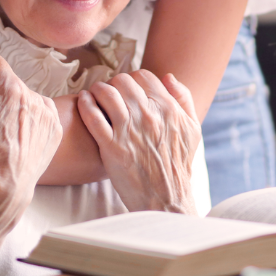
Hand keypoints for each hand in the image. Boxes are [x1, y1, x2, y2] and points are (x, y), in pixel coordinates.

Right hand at [0, 56, 61, 229]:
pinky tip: (18, 137)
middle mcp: (33, 94)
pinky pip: (41, 113)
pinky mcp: (55, 128)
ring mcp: (48, 112)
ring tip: (3, 131)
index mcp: (10, 87)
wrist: (4, 185)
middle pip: (10, 81)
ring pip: (26, 97)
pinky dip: (30, 120)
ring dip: (15, 106)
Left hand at [77, 70, 200, 213]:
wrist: (166, 199)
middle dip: (114, 84)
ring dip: (97, 90)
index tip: (127, 89)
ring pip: (106, 93)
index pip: (143, 76)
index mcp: (167, 109)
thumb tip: (168, 77)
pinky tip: (84, 102)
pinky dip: (85, 104)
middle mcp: (148, 115)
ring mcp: (128, 130)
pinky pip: (92, 116)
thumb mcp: (192, 130)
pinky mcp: (111, 146)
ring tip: (94, 95)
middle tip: (109, 94)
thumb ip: (183, 99)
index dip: (133, 79)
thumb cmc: (179, 166)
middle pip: (122, 81)